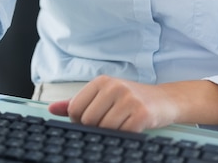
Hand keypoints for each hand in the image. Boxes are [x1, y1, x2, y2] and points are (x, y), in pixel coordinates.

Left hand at [48, 75, 217, 132]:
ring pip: (103, 129)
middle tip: (111, 123)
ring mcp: (128, 99)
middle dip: (95, 128)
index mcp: (102, 81)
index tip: (93, 120)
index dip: (80, 121)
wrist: (165, 100)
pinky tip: (132, 127)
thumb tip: (52, 109)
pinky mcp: (140, 114)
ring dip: (111, 133)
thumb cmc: (132, 99)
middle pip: (87, 120)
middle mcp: (113, 87)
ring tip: (122, 123)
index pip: (75, 109)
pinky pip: (121, 134)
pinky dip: (124, 135)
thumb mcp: (104, 95)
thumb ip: (77, 102)